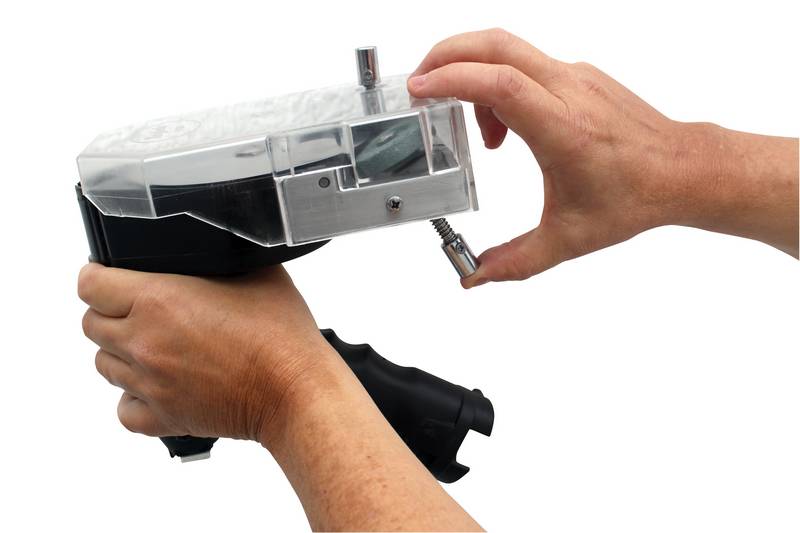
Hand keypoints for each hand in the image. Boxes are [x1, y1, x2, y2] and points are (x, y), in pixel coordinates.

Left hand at [78, 263, 337, 445]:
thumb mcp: (256, 270)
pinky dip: (133, 396)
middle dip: (110, 312)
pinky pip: (123, 408)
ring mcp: (149, 383)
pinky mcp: (163, 417)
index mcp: (158, 300)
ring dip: (121, 350)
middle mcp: (144, 341)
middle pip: (90, 324)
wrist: (296, 390)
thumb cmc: (282, 334)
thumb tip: (211, 242)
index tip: (114, 276)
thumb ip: (220, 253)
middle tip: (142, 309)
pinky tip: (159, 382)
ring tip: (155, 344)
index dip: (100, 275)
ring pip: (103, 364)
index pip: (90, 284)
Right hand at [408, 28, 798, 286]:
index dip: (453, 80)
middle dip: (447, 56)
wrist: (681, 170)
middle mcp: (568, 91)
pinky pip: (525, 64)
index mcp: (563, 129)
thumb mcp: (567, 239)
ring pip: (508, 50)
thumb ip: (514, 262)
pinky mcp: (578, 74)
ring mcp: (575, 76)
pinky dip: (498, 84)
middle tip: (420, 84)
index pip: (500, 83)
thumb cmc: (634, 197)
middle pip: (496, 45)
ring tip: (478, 134)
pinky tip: (505, 129)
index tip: (420, 91)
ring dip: (473, 76)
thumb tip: (475, 276)